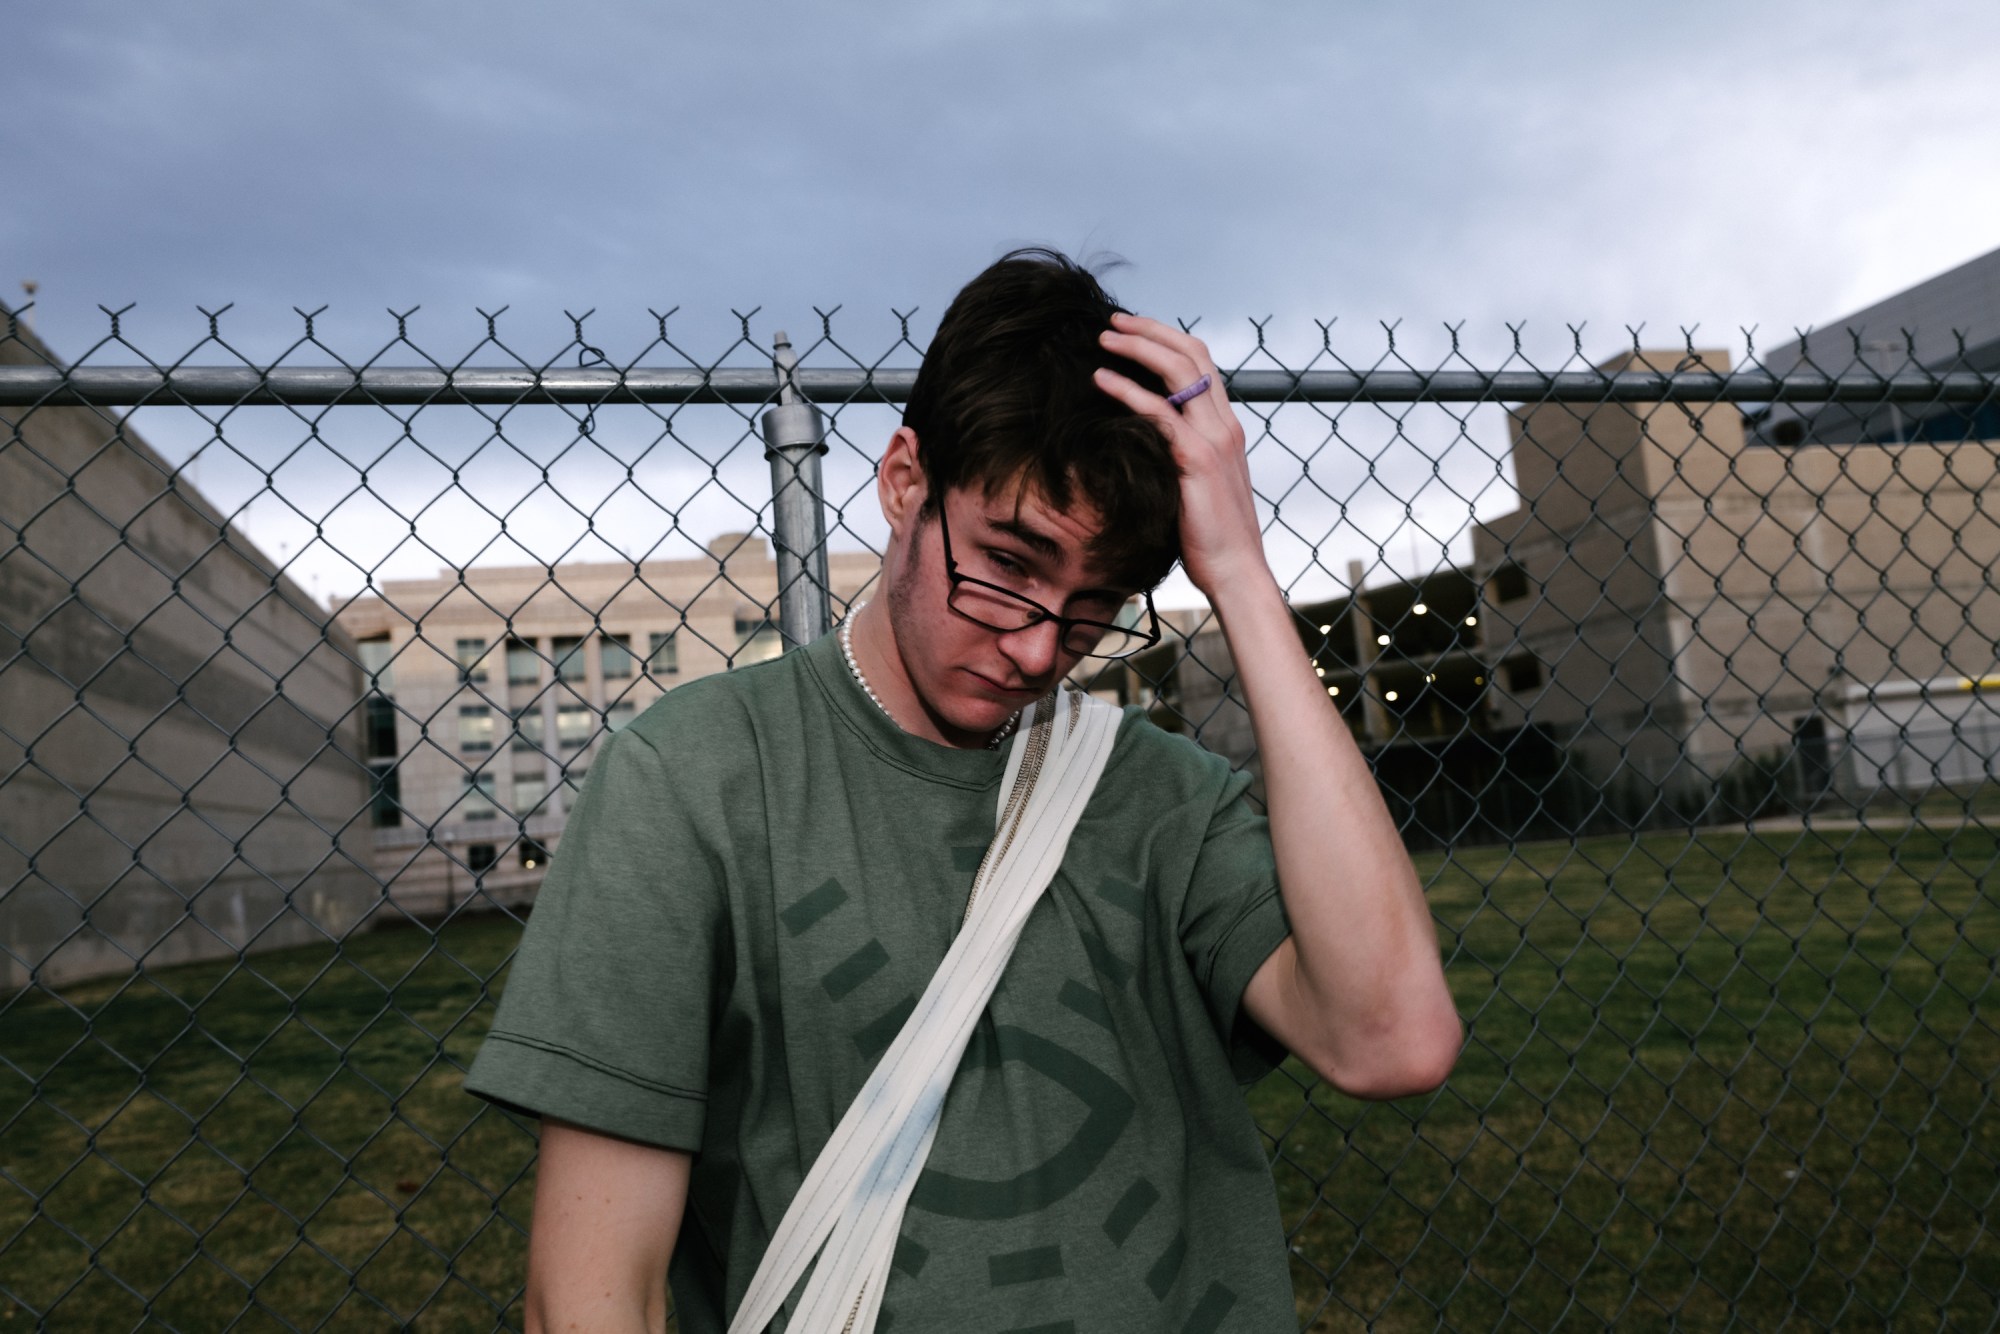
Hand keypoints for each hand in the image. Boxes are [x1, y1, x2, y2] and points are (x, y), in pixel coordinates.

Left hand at [1094, 312, 1270, 599]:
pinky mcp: (1196, 460)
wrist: (1237, 571)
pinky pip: (1158, 412)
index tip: (1134, 330)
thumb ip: (1183, 456)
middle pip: (1192, 353)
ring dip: (1137, 348)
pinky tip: (1101, 380)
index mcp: (1227, 427)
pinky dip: (1127, 389)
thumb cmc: (1212, 537)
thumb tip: (1147, 442)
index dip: (1168, 338)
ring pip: (1177, 371)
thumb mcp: (1200, 485)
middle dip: (1150, 330)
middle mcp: (1224, 425)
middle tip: (1112, 321)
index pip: (1203, 363)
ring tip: (1102, 339)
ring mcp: (1213, 439)